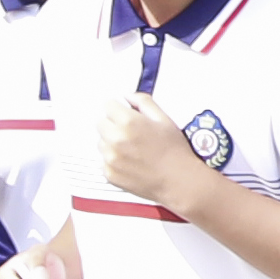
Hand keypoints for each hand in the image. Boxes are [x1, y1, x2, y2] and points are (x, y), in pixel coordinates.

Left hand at [89, 93, 205, 199]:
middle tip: (131, 133)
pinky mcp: (109, 173)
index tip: (124, 114)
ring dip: (112, 142)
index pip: (108, 105)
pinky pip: (103, 160)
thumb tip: (128, 96)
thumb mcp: (164, 119)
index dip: (118, 108)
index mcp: (128, 122)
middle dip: (113, 124)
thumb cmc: (174, 152)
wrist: (178, 181)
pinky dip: (113, 160)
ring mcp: (110, 158)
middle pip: (101, 123)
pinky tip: (131, 162)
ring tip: (133, 150)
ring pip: (101, 142)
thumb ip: (144, 102)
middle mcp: (116, 139)